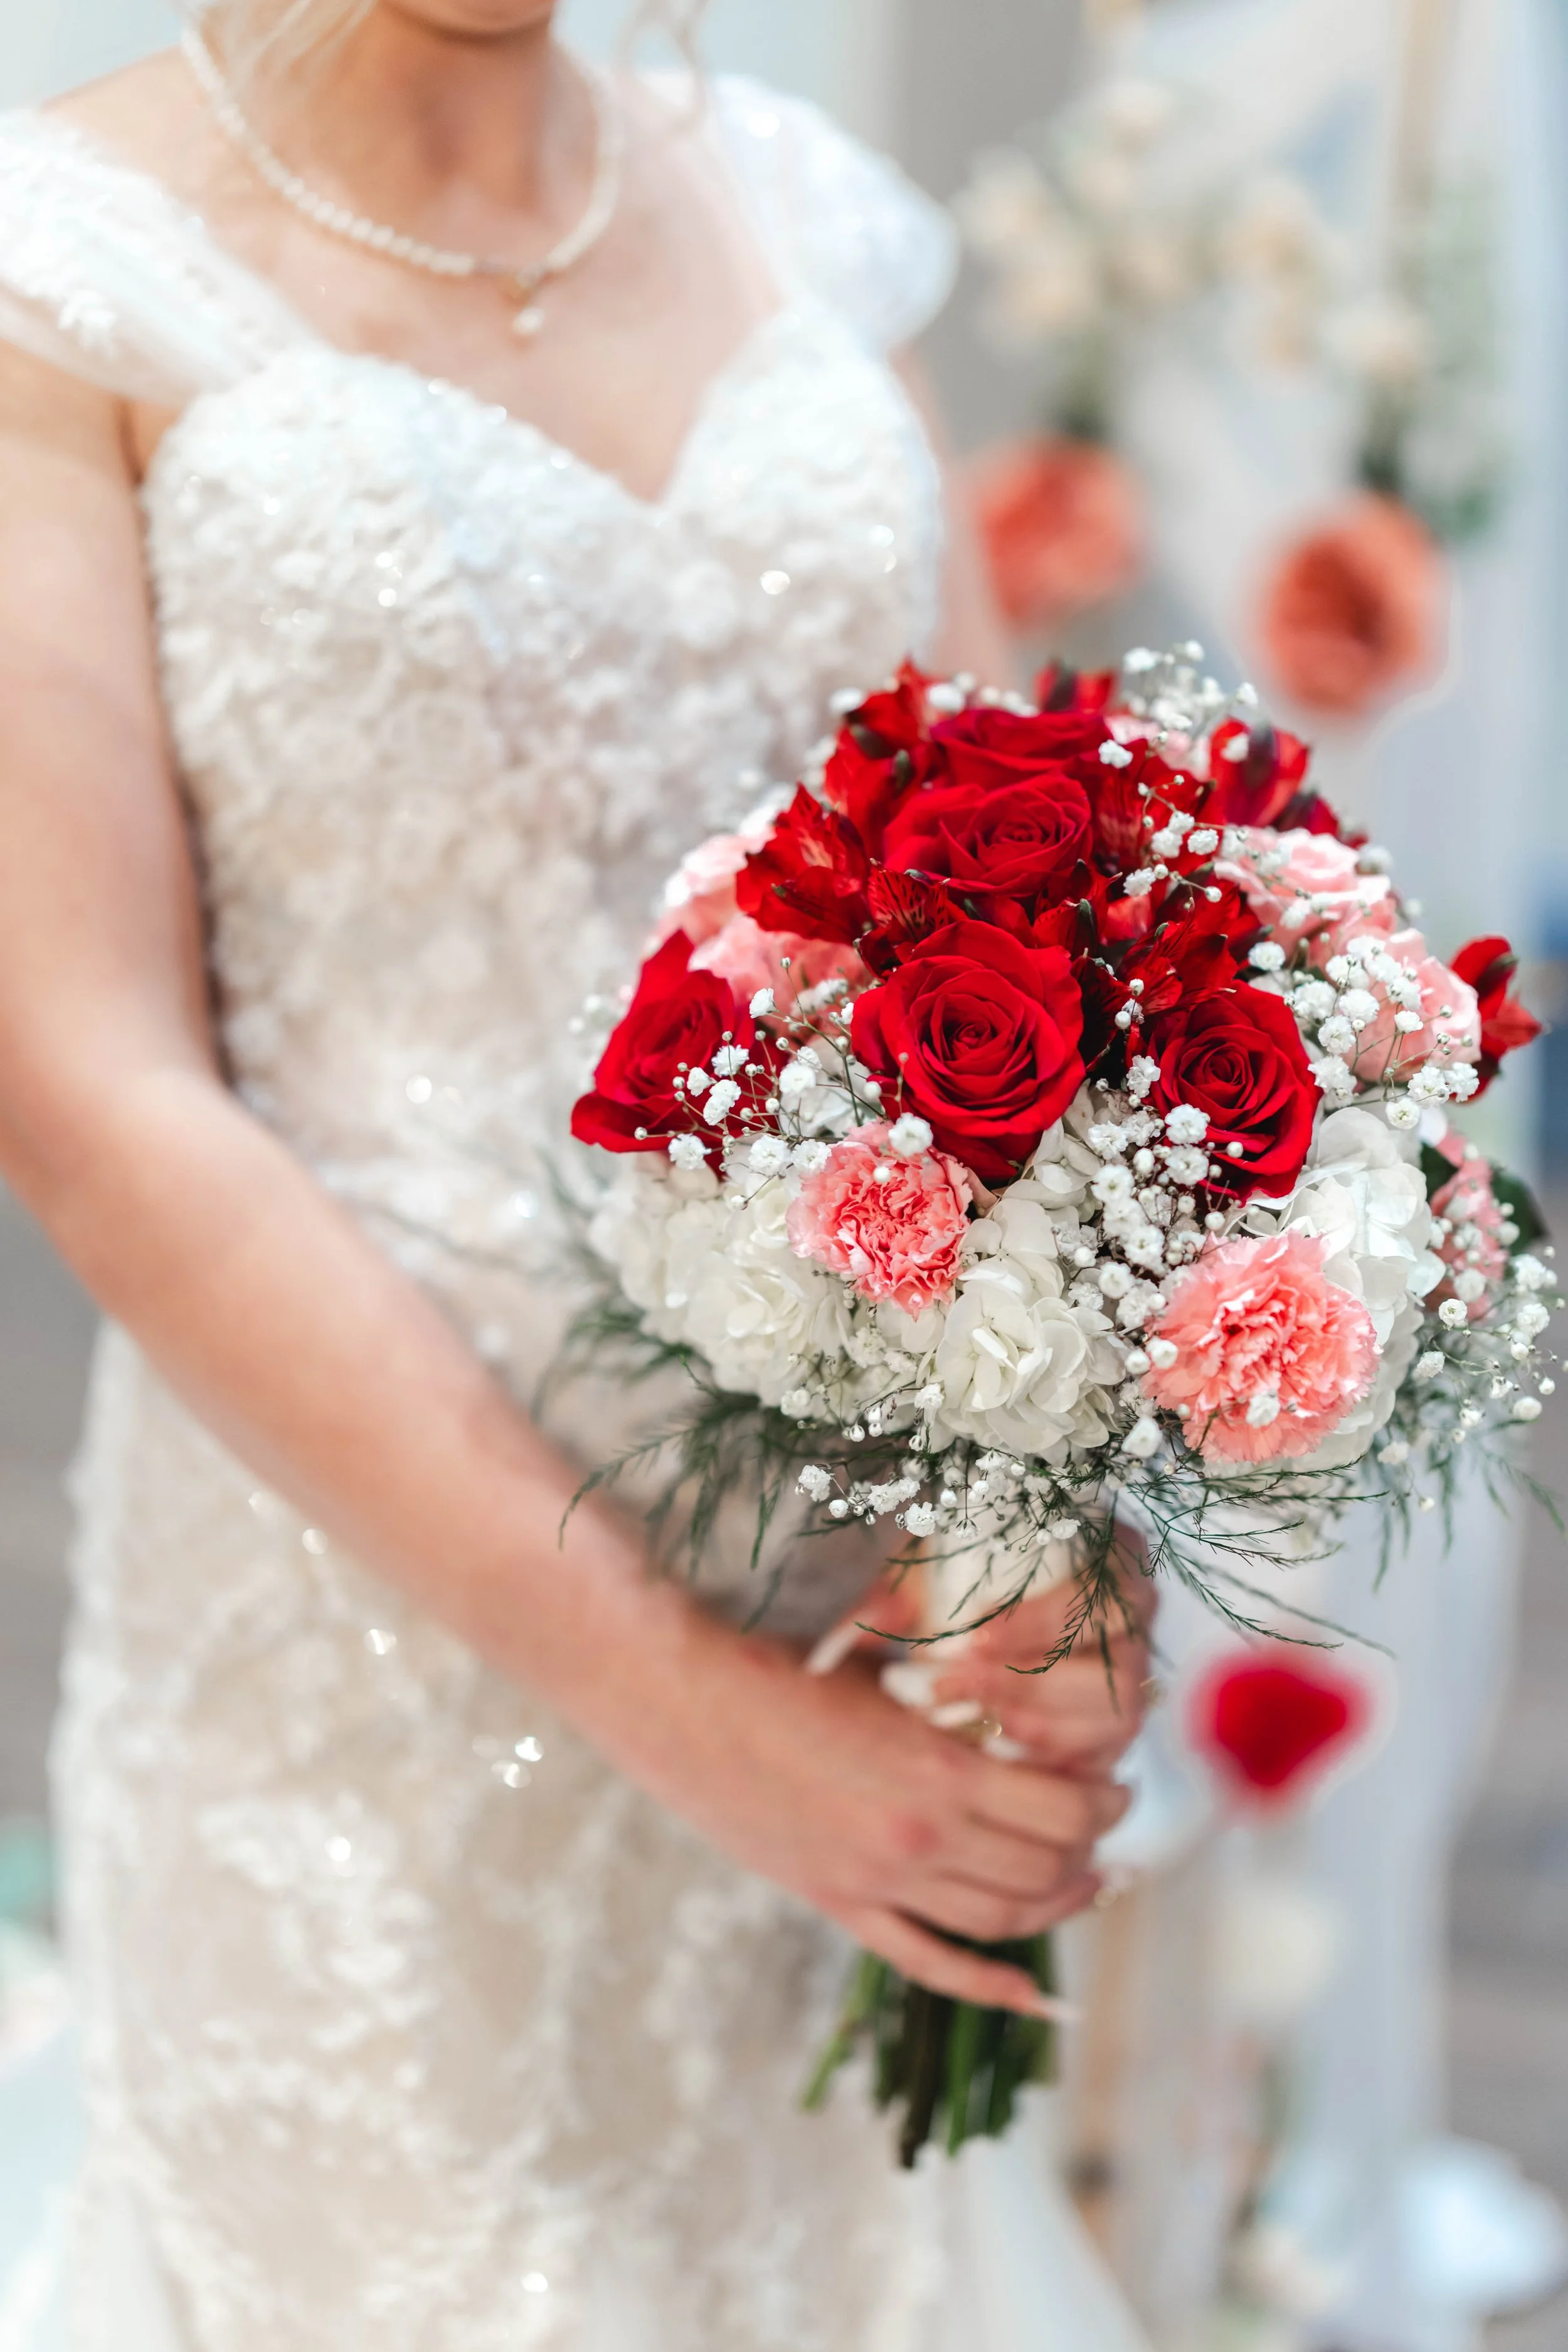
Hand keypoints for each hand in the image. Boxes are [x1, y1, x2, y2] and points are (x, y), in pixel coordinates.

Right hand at [589, 1601, 1129, 2017]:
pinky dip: (988, 1987)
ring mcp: (877, 1884)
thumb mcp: (888, 1666)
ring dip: (1056, 1906)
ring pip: (1000, 1920)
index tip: (1117, 1786)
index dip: (1103, 1803)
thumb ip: (952, 1695)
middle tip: (1108, 1828)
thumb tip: (1019, 1690)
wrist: (685, 1702)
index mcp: (937, 1773)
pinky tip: (1030, 1994)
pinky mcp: (840, 1905)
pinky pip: (929, 1964)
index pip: (1062, 1810)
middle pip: (1043, 1870)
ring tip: (1084, 1881)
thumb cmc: (786, 1665)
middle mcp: (918, 1841)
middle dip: (1092, 1851)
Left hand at [827, 1527, 1155, 1777]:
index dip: (1041, 1624)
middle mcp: (1135, 1622)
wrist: (979, 1588)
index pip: (1101, 1595)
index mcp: (1114, 1559)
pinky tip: (989, 1762)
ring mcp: (1131, 1681)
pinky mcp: (1111, 1732)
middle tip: (950, 1691)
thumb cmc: (963, 1564)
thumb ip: (893, 1596)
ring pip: (1115, 1724)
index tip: (974, 1639)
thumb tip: (839, 1646)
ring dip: (1038, 1732)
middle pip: (1115, 1671)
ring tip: (963, 1727)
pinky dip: (1049, 1768)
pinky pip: (1100, 1763)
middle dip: (1030, 1688)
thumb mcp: (930, 1563)